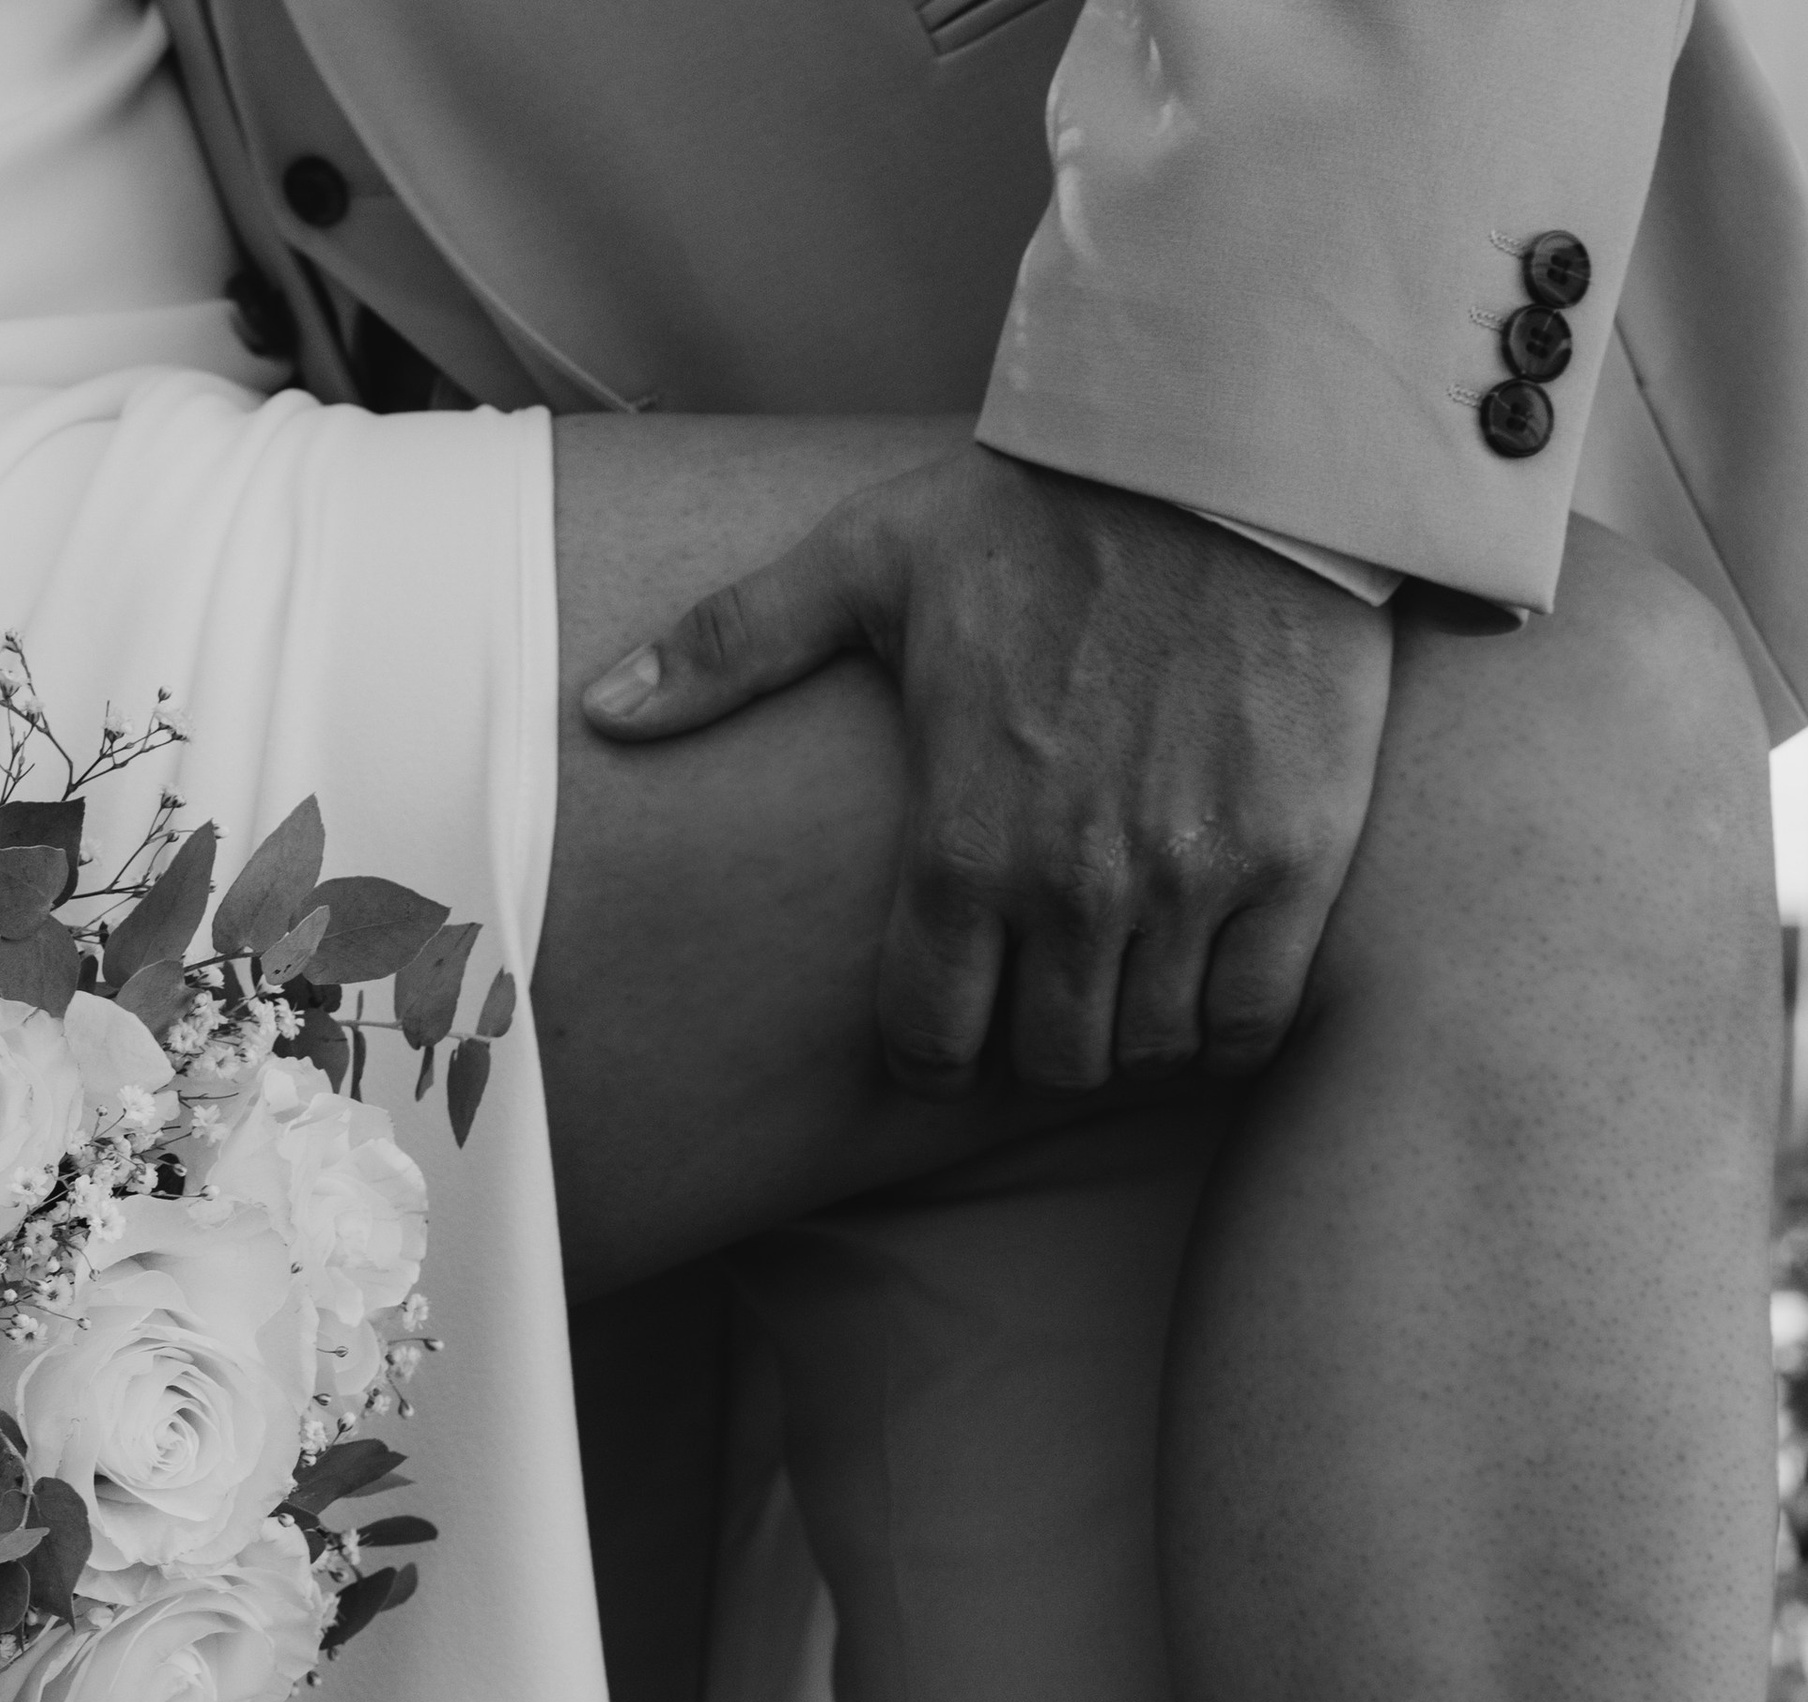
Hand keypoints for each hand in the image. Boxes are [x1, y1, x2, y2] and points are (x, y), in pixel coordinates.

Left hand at [581, 446, 1394, 1093]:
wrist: (1233, 444)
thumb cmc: (1041, 505)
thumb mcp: (867, 561)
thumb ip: (731, 647)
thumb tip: (598, 709)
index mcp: (961, 841)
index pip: (928, 1040)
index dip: (932, 1051)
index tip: (952, 1023)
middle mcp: (1072, 886)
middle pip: (1045, 1065)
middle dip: (1032, 1049)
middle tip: (1043, 998)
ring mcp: (1189, 882)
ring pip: (1146, 1052)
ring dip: (1128, 1036)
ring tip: (1125, 980)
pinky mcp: (1294, 862)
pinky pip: (1250, 1020)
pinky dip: (1227, 1023)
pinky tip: (1210, 978)